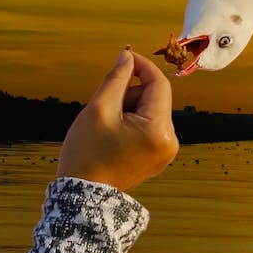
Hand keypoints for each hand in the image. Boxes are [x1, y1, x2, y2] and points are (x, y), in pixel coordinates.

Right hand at [57, 47, 178, 191]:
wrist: (82, 197)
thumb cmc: (87, 154)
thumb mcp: (98, 109)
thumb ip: (117, 78)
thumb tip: (127, 56)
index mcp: (159, 130)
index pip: (159, 84)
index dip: (142, 66)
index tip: (125, 56)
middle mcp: (170, 141)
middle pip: (155, 98)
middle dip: (130, 93)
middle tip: (105, 105)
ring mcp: (165, 151)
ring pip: (151, 111)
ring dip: (130, 108)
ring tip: (107, 124)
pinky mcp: (158, 157)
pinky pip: (149, 127)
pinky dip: (133, 121)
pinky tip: (114, 133)